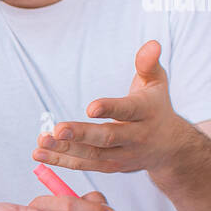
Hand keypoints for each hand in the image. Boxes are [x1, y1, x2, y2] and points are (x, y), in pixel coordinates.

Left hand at [32, 40, 187, 174]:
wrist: (170, 147)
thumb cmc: (156, 106)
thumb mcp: (157, 83)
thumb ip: (148, 64)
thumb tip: (151, 44)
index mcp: (147, 113)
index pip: (128, 110)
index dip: (110, 109)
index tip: (90, 108)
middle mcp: (136, 137)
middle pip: (107, 138)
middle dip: (82, 134)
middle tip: (58, 130)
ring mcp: (123, 155)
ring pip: (92, 155)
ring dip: (64, 150)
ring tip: (41, 142)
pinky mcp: (110, 166)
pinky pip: (84, 165)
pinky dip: (61, 161)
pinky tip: (39, 154)